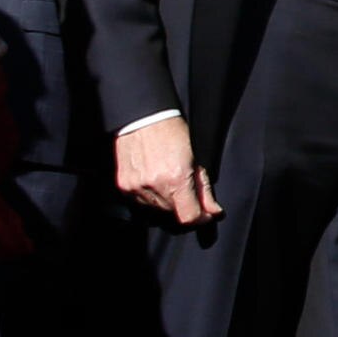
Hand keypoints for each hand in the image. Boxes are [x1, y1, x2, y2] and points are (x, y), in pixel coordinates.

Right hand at [113, 113, 218, 227]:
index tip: (206, 213)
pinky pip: (140, 203)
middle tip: (187, 191)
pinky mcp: (124, 186)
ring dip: (167, 204)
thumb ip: (204, 189)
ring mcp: (137, 188)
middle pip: (173, 215)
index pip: (189, 217)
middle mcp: (155, 186)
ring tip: (169, 182)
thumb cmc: (171, 132)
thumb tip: (213, 211)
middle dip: (184, 207)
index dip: (201, 218)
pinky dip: (150, 198)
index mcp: (176, 179)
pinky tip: (155, 182)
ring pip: (156, 211)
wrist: (142, 118)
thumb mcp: (196, 158)